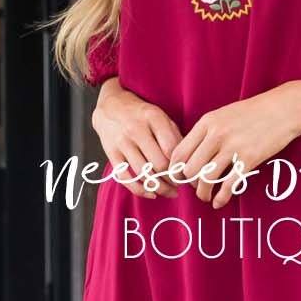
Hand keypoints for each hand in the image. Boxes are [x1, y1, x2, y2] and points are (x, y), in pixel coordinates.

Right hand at [90, 80, 181, 198]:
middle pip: (159, 164)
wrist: (111, 106)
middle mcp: (137, 129)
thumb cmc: (142, 115)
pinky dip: (140, 190)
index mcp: (153, 118)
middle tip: (179, 185)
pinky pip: (125, 178)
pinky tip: (151, 194)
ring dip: (159, 187)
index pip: (172, 149)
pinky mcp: (111, 153)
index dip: (181, 166)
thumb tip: (189, 162)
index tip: (187, 174)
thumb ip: (175, 137)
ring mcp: (122, 142)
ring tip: (169, 191)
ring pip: (143, 173)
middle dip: (172, 179)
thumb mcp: (162, 117)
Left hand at [168, 84, 300, 208]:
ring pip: (206, 180)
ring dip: (203, 193)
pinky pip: (228, 185)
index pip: (179, 153)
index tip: (180, 179)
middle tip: (196, 187)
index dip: (175, 171)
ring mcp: (233, 148)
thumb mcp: (223, 115)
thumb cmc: (253, 112)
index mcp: (206, 122)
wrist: (284, 109)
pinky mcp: (249, 160)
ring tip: (206, 197)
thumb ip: (206, 132)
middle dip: (190, 184)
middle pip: (190, 170)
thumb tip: (190, 156)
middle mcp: (216, 135)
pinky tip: (219, 202)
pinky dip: (221, 198)